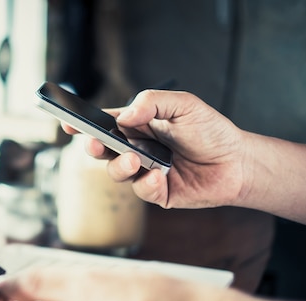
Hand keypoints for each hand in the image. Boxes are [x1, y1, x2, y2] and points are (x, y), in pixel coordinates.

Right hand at [63, 90, 248, 209]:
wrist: (237, 163)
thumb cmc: (211, 131)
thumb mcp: (184, 105)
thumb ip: (153, 102)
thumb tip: (125, 114)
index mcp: (138, 126)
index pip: (105, 124)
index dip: (83, 125)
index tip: (67, 123)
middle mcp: (136, 149)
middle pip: (103, 150)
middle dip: (94, 147)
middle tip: (96, 145)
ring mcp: (144, 172)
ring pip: (117, 172)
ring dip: (121, 167)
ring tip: (134, 161)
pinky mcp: (156, 193)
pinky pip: (141, 191)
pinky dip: (148, 184)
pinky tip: (161, 177)